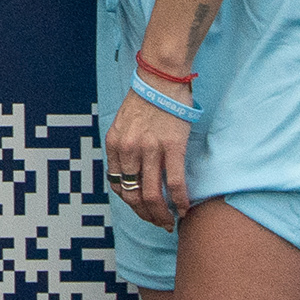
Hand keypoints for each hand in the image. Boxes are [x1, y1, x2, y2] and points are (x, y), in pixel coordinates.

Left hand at [106, 89, 194, 228]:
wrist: (161, 76)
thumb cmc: (145, 98)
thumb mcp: (123, 123)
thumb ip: (124, 147)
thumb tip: (131, 172)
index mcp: (114, 144)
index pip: (118, 186)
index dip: (131, 204)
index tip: (143, 209)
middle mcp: (128, 149)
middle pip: (133, 196)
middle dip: (146, 215)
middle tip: (158, 222)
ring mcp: (150, 150)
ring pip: (152, 196)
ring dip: (162, 215)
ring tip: (170, 222)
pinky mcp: (172, 147)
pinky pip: (174, 184)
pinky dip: (180, 202)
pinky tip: (185, 209)